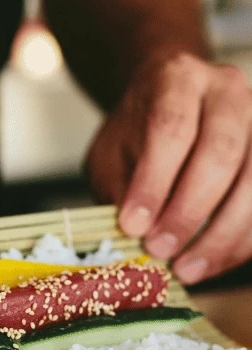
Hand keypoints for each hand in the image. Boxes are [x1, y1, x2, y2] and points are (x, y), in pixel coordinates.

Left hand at [87, 52, 251, 283]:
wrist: (169, 105)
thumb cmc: (135, 134)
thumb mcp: (111, 154)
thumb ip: (118, 187)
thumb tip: (129, 237)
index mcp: (178, 79)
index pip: (171, 128)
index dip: (153, 182)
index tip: (133, 226)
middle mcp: (227, 91)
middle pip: (221, 152)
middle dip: (189, 211)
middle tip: (160, 251)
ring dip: (221, 235)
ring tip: (186, 270)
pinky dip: (242, 241)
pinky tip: (213, 264)